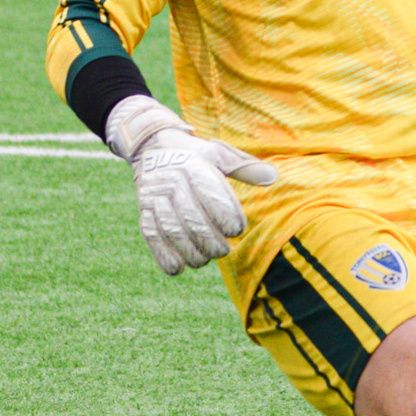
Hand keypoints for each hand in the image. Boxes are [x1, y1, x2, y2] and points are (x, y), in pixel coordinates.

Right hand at [105, 96, 279, 274]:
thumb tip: (272, 177)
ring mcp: (153, 197)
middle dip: (209, 240)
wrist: (152, 147)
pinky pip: (151, 235)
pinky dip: (163, 255)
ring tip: (204, 260)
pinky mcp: (143, 211)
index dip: (225, 214)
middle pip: (190, 216)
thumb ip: (245, 167)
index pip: (209, 192)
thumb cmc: (194, 154)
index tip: (237, 230)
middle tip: (223, 252)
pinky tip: (178, 268)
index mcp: (193, 165)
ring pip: (171, 229)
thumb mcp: (219, 153)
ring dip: (189, 250)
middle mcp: (170, 180)